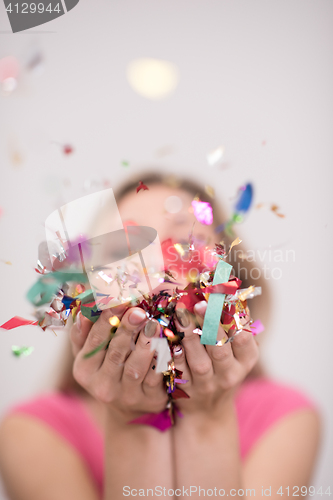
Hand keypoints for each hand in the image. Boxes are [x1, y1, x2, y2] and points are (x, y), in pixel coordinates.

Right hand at [70, 306, 167, 421]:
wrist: (128, 405)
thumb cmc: (107, 367)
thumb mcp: (90, 353)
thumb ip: (84, 333)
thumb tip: (84, 312)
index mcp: (84, 369)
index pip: (94, 341)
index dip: (106, 320)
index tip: (118, 300)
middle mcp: (102, 385)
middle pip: (115, 354)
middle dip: (127, 330)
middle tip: (138, 311)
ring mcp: (126, 395)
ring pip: (135, 368)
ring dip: (145, 344)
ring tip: (154, 324)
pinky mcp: (148, 400)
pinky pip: (156, 378)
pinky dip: (162, 359)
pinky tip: (168, 343)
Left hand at [173, 301, 258, 417]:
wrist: (208, 412)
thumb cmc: (223, 369)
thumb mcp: (237, 352)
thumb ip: (234, 326)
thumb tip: (227, 290)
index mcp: (245, 360)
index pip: (243, 339)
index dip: (232, 319)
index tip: (220, 299)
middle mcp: (229, 374)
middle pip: (220, 349)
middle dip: (209, 325)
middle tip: (198, 304)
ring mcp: (207, 384)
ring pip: (198, 360)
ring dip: (188, 336)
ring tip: (179, 314)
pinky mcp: (186, 390)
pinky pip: (177, 370)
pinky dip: (171, 352)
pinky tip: (164, 334)